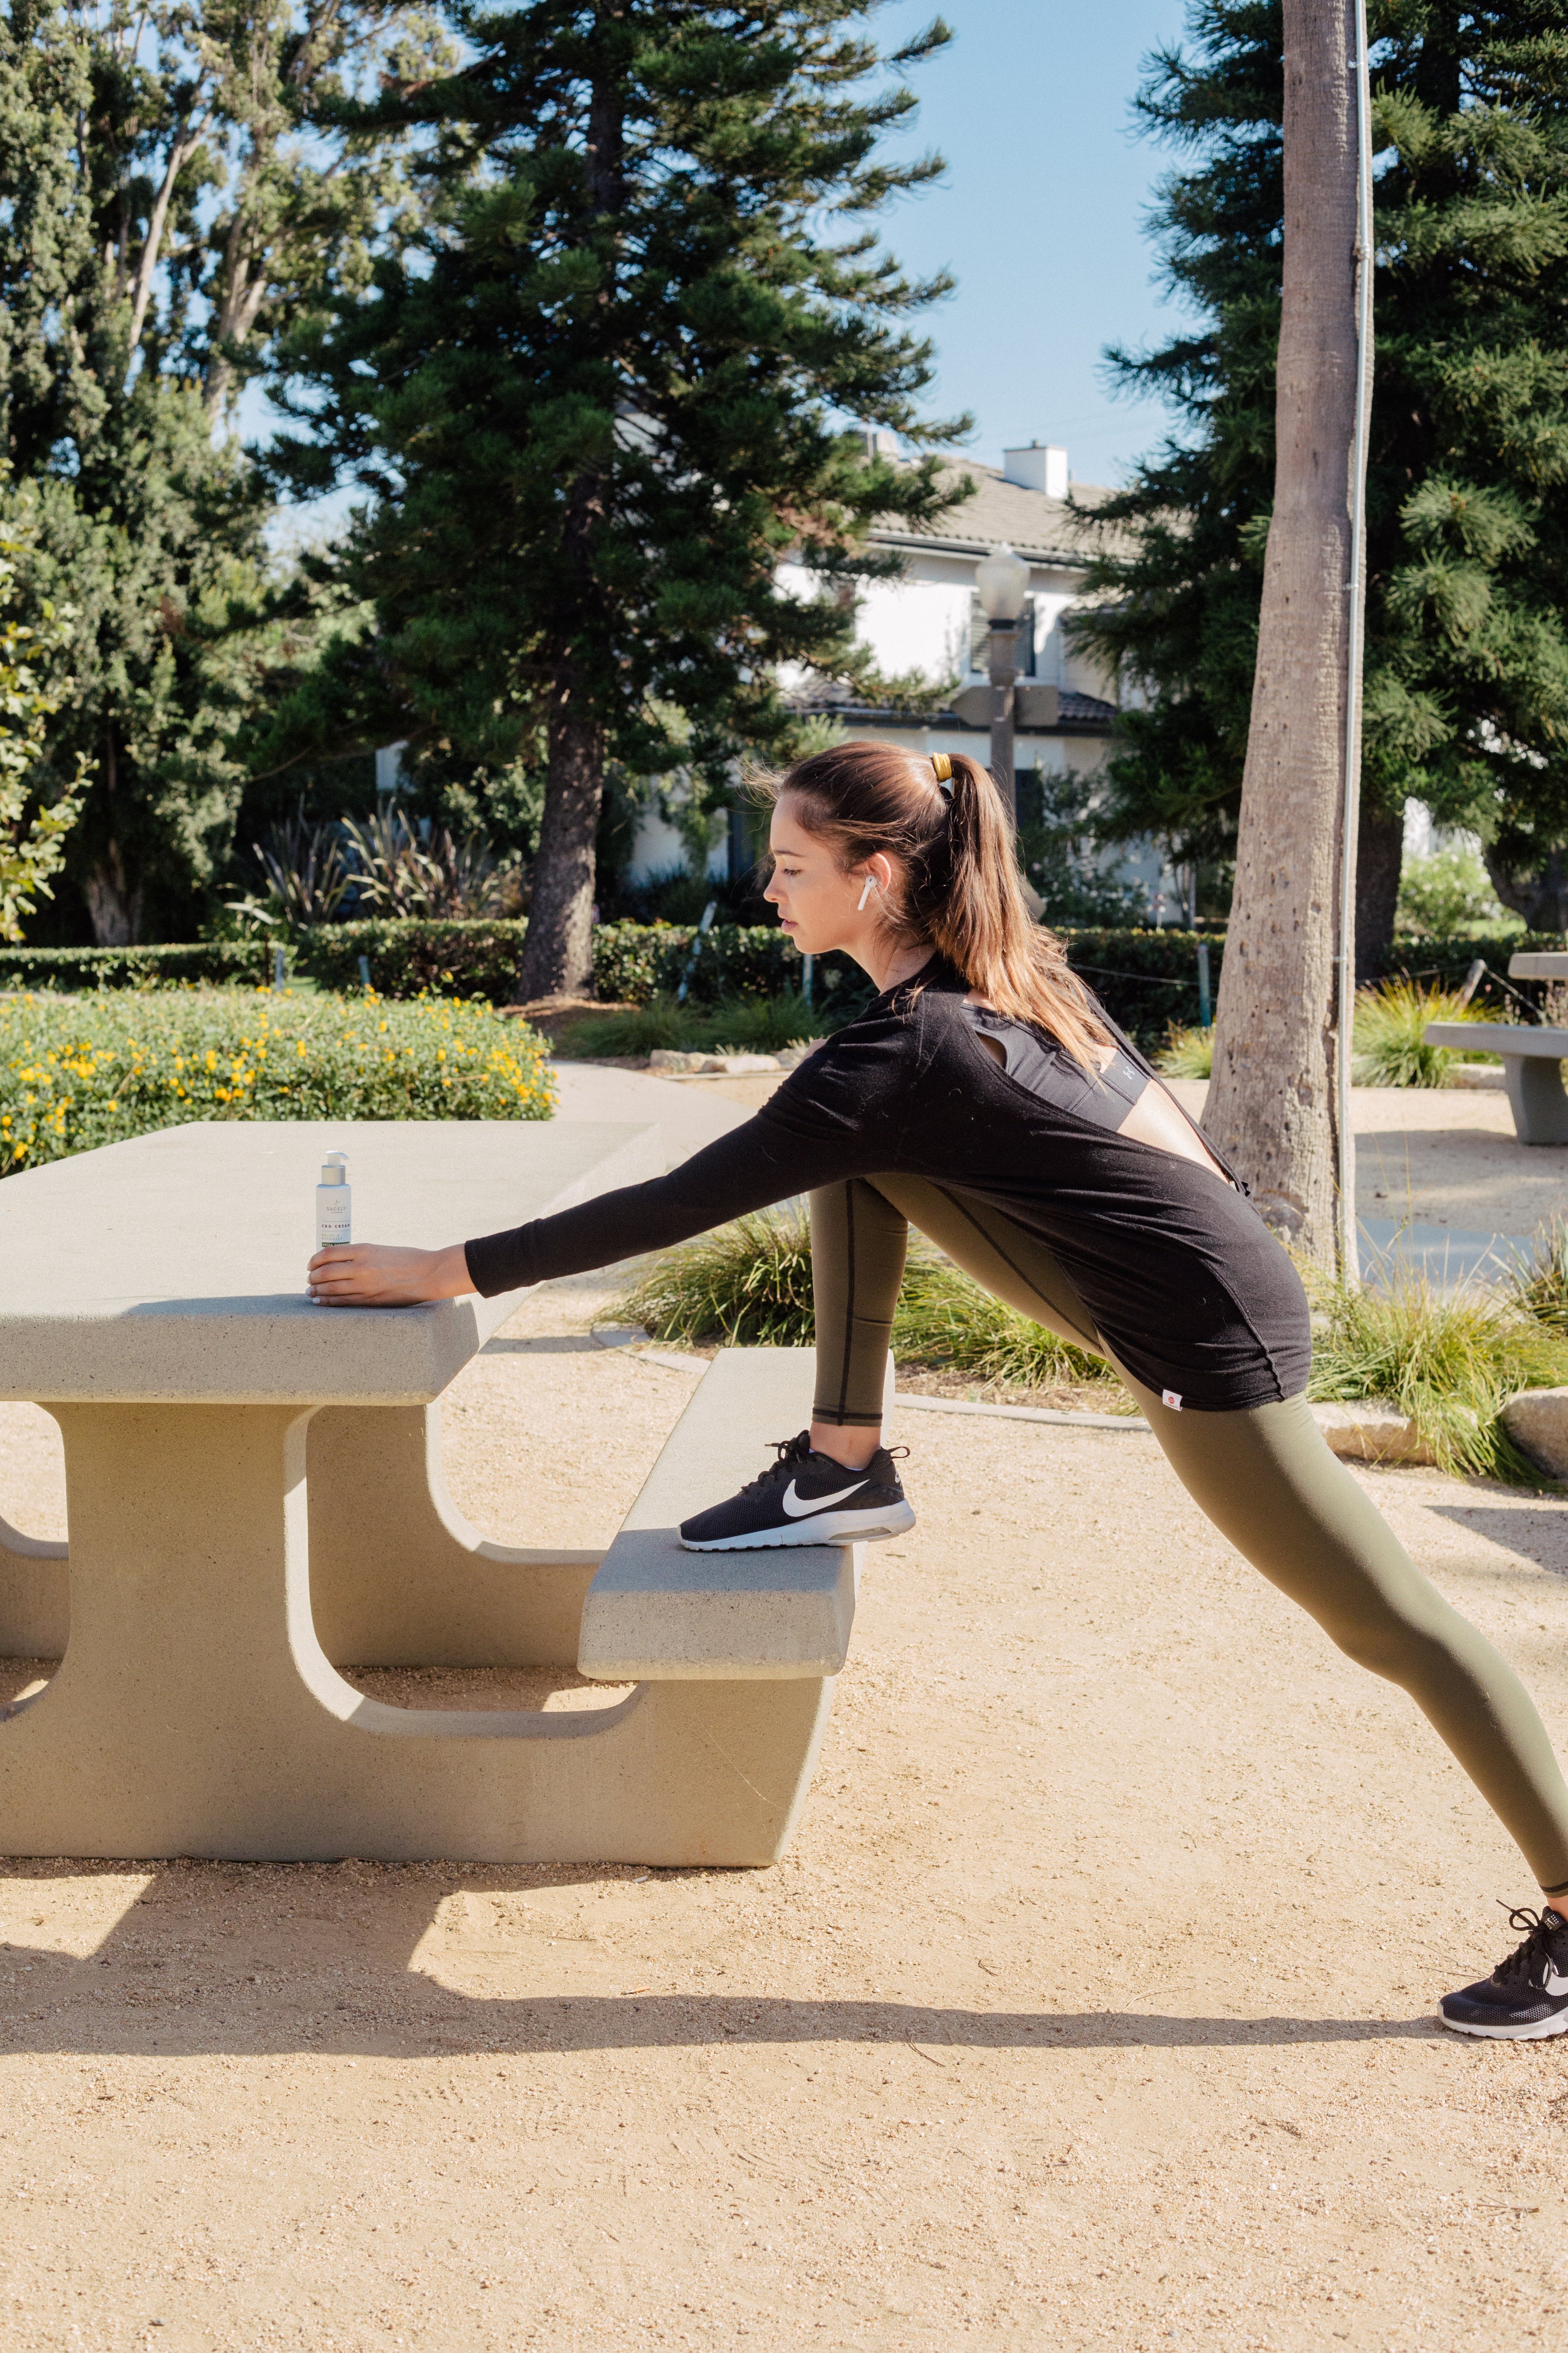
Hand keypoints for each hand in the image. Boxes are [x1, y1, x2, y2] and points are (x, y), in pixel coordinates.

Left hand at [306, 1241, 473, 1307]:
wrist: (430, 1274)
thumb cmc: (408, 1259)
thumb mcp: (381, 1250)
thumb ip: (360, 1256)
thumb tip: (338, 1263)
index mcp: (364, 1249)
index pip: (328, 1254)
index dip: (314, 1260)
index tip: (311, 1265)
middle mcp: (361, 1267)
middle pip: (325, 1273)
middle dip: (313, 1278)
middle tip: (310, 1280)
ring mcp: (365, 1285)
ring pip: (331, 1289)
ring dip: (317, 1291)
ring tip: (311, 1292)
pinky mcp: (371, 1300)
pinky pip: (343, 1302)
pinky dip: (328, 1302)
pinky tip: (320, 1302)